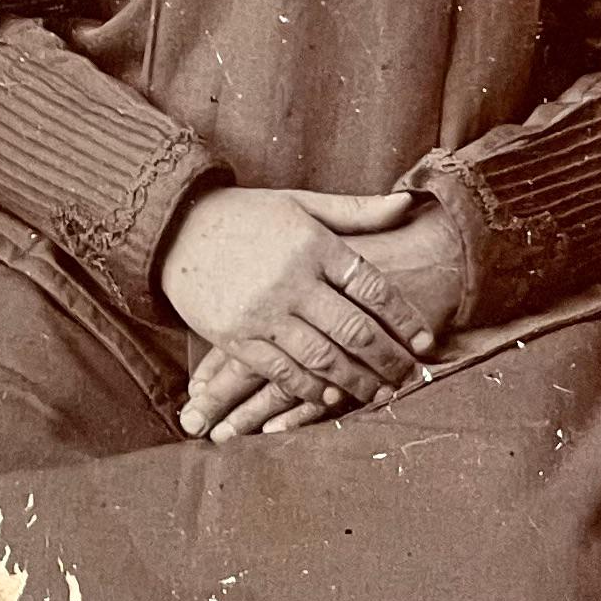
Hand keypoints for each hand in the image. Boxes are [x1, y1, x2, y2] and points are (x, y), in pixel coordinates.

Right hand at [155, 185, 434, 429]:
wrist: (175, 229)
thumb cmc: (245, 216)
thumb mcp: (300, 204)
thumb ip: (354, 211)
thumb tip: (406, 204)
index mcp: (313, 245)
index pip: (372, 286)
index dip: (404, 317)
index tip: (425, 340)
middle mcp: (292, 281)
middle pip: (353, 330)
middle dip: (388, 358)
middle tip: (410, 376)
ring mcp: (263, 313)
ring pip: (323, 358)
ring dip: (357, 380)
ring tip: (380, 392)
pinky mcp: (236, 337)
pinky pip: (282, 372)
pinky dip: (311, 389)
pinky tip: (333, 396)